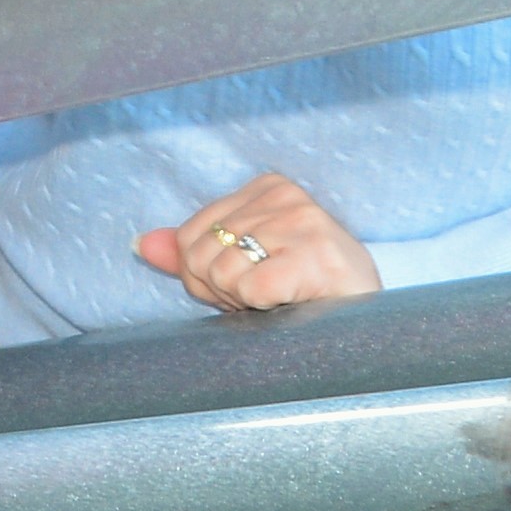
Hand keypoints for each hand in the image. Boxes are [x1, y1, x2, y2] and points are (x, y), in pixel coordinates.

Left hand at [134, 174, 380, 315]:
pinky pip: (249, 289)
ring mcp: (301, 221)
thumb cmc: (305, 293)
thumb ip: (192, 253)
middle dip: (223, 291)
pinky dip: (264, 307)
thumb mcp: (244, 265)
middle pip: (199, 255)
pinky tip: (295, 301)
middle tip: (269, 296)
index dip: (206, 276)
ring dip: (245, 302)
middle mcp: (284, 195)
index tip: (251, 283)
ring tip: (284, 298)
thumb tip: (141, 244)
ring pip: (220, 273)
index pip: (189, 235)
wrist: (369, 324)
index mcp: (266, 187)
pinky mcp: (313, 254)